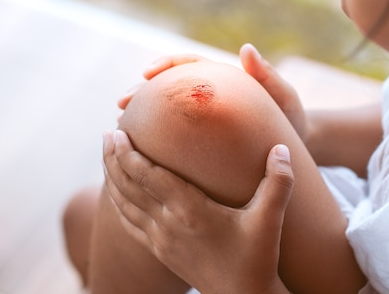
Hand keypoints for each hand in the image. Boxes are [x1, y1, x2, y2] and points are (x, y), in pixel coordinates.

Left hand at [103, 130, 293, 293]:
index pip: (147, 176)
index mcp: (189, 211)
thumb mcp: (270, 219)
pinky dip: (117, 204)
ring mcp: (160, 240)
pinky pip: (128, 224)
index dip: (128, 153)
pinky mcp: (160, 251)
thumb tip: (282, 148)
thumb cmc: (256, 258)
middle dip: (113, 158)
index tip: (116, 131)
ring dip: (111, 178)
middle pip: (128, 186)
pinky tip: (114, 193)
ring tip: (106, 155)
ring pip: (124, 204)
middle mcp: (168, 224)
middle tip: (106, 133)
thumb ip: (279, 182)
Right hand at [117, 46, 307, 139]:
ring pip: (165, 113)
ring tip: (121, 128)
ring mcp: (202, 119)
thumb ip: (267, 75)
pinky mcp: (202, 142)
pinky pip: (173, 137)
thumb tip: (246, 48)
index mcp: (222, 80)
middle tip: (121, 104)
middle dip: (141, 93)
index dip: (165, 66)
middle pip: (168, 88)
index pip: (188, 65)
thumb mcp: (284, 97)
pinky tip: (139, 154)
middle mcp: (208, 97)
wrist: (297, 146)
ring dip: (141, 117)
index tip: (147, 74)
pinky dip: (154, 140)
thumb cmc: (291, 119)